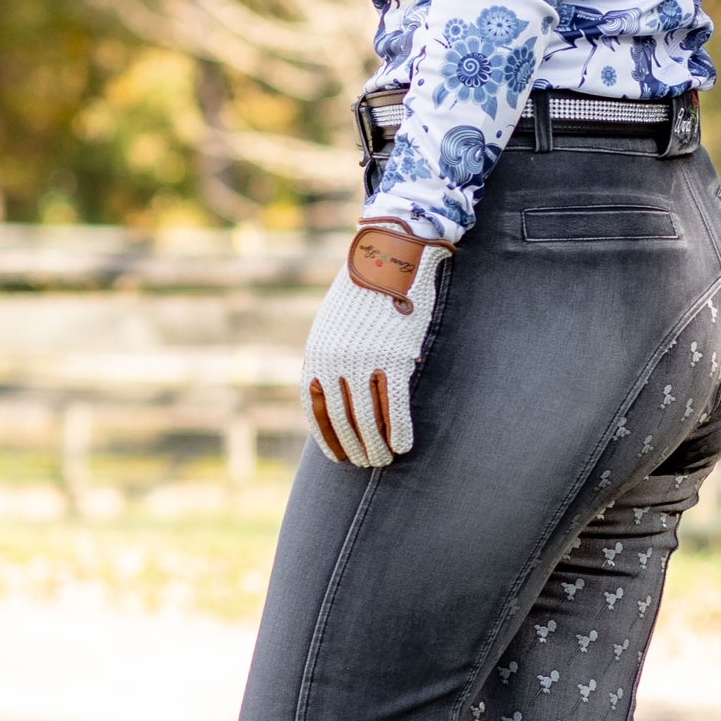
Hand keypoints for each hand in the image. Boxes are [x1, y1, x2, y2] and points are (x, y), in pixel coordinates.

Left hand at [301, 219, 452, 466]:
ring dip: (377, 446)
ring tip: (386, 461)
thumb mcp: (333, 324)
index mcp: (316, 355)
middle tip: (369, 465)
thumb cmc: (364, 291)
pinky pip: (394, 405)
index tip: (341, 458)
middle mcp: (334, 362)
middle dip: (355, 448)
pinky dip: (399, 430)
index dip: (329, 439)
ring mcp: (363, 361)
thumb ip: (331, 357)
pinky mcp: (393, 357)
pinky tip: (405, 447)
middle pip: (343, 419)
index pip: (315, 411)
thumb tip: (337, 392)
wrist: (389, 256)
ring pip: (368, 418)